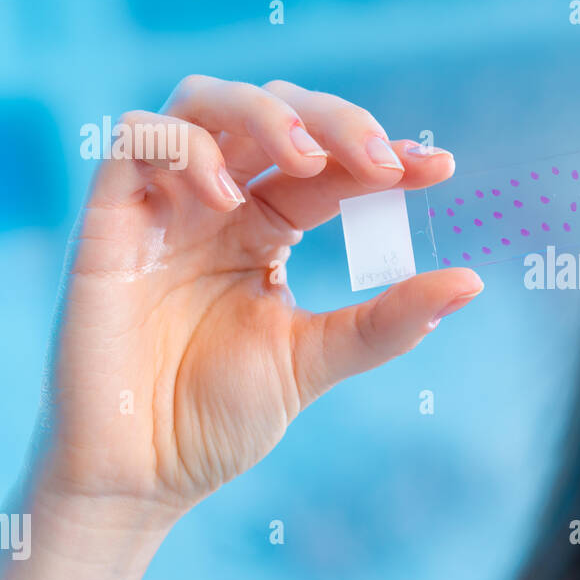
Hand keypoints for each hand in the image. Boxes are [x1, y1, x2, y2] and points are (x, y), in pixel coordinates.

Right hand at [28, 76, 480, 521]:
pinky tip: (229, 198)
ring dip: (265, 113)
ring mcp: (161, 206)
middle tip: (382, 161)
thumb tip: (472, 281)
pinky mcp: (107, 221)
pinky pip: (136, 139)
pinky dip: (188, 148)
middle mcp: (215, 203)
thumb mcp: (315, 360)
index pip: (328, 166)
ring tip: (311, 160)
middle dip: (333, 119)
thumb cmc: (214, 419)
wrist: (138, 477)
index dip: (383, 156)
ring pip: (203, 102)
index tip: (440, 168)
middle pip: (272, 112)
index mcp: (264, 227)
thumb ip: (387, 321)